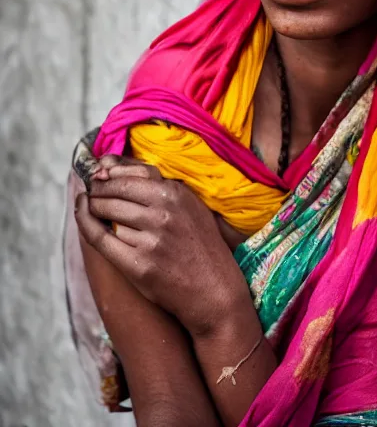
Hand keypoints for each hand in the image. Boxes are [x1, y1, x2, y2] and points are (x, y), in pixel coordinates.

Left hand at [75, 158, 252, 336]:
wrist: (214, 290)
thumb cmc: (200, 245)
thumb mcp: (189, 205)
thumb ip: (155, 184)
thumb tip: (107, 165)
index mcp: (176, 194)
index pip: (130, 173)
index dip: (109, 173)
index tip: (100, 176)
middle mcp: (163, 213)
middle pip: (114, 191)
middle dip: (98, 190)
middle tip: (92, 192)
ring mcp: (151, 239)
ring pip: (107, 213)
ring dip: (95, 208)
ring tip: (93, 207)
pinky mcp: (139, 265)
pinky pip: (101, 239)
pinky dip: (87, 224)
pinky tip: (83, 214)